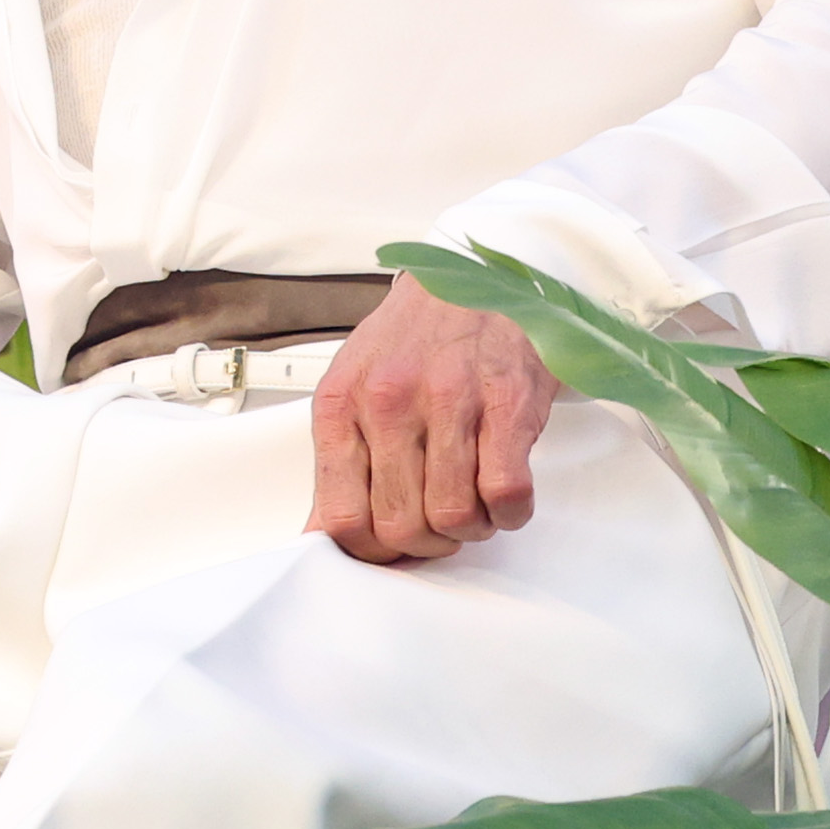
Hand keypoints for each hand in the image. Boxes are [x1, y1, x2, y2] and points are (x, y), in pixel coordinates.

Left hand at [307, 276, 554, 563]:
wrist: (474, 276)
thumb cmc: (415, 337)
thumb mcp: (354, 389)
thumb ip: (338, 464)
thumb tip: (320, 536)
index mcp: (342, 403)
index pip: (341, 518)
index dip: (370, 552)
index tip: (390, 548)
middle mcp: (390, 401)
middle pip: (400, 527)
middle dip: (425, 544)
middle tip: (438, 525)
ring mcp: (450, 401)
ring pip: (454, 517)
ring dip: (470, 528)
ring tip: (473, 504)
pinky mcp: (506, 402)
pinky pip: (506, 493)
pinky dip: (509, 511)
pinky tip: (503, 493)